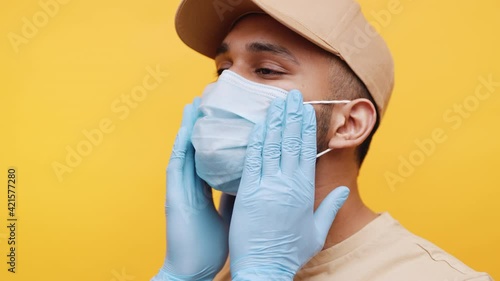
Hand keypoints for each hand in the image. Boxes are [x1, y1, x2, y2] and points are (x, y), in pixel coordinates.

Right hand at [152, 98, 227, 280]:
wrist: (192, 270)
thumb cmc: (209, 246)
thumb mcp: (229, 215)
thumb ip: (235, 195)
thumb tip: (251, 179)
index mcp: (204, 189)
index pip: (214, 156)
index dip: (221, 135)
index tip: (232, 115)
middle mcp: (191, 184)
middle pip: (199, 147)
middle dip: (207, 124)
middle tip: (214, 98)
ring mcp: (181, 188)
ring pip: (186, 148)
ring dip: (190, 125)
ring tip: (198, 101)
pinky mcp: (173, 194)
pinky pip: (178, 163)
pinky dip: (182, 142)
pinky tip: (187, 125)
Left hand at [229, 90, 349, 280]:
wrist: (265, 269)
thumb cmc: (290, 253)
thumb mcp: (317, 232)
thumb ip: (330, 208)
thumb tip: (342, 190)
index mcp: (305, 191)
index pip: (307, 151)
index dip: (306, 128)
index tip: (306, 110)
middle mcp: (289, 184)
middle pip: (291, 142)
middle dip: (292, 116)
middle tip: (292, 95)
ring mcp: (268, 187)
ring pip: (272, 146)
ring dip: (274, 122)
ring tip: (276, 102)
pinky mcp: (249, 192)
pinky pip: (253, 160)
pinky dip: (256, 141)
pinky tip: (257, 125)